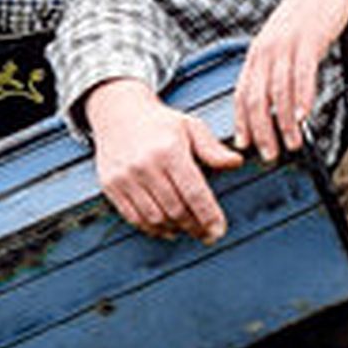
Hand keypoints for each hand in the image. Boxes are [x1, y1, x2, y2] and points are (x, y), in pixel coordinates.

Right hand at [86, 77, 235, 239]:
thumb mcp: (191, 127)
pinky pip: (134, 218)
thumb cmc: (160, 123)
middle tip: (207, 234)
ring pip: (155, 218)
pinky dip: (152, 229)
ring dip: (175, 230)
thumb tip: (236, 162)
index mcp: (169, 150)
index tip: (219, 230)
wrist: (118, 113)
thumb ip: (213, 149)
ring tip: (189, 229)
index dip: (208, 216)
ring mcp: (125, 178)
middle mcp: (145, 165)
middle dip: (195, 227)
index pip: (194, 192)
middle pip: (175, 210)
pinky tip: (167, 229)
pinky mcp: (110, 186)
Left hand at [235, 0, 347, 160]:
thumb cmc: (308, 12)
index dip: (242, 121)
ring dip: (284, 123)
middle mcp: (266, 50)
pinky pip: (302, 75)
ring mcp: (286, 45)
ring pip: (278, 92)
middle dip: (260, 131)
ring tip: (291, 143)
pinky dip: (302, 98)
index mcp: (257, 52)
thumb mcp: (285, 39)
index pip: (242, 93)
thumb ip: (279, 65)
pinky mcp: (307, 41)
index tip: (246, 144)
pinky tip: (304, 116)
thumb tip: (280, 98)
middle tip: (268, 154)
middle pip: (256, 99)